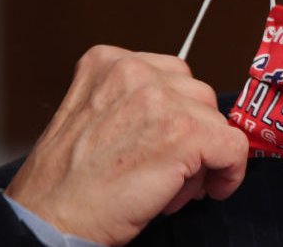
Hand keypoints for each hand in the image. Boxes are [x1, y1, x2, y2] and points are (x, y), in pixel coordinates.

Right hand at [5, 46, 248, 245]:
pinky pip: (233, 146)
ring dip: (204, 155)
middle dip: (192, 133)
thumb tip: (187, 113)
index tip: (171, 142)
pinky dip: (230, 171)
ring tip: (171, 184)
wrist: (49, 220)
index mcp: (108, 62)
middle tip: (169, 170)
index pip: (171, 76)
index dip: (178, 114)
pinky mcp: (185, 132)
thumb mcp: (94, 116)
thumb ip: (135, 101)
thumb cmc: (67, 183)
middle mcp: (135, 71)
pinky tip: (211, 189)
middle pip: (197, 95)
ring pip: (215, 121)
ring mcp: (162, 99)